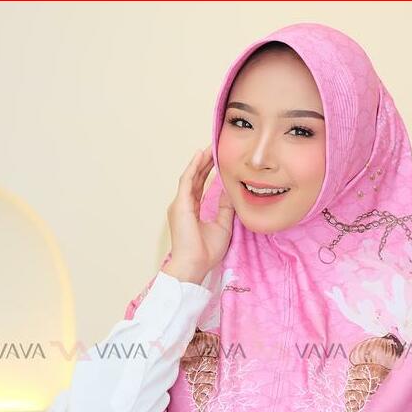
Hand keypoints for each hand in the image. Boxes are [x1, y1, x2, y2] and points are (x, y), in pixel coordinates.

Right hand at [162, 143, 233, 283]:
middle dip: (205, 162)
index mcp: (192, 211)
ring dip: (200, 161)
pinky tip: (201, 155)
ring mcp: (180, 204)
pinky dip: (194, 167)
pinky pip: (188, 181)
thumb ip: (225, 207)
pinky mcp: (180, 204)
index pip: (201, 186)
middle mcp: (184, 205)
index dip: (208, 173)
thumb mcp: (222, 225)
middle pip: (196, 178)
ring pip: (191, 176)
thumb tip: (230, 191)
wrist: (195, 264)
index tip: (218, 160)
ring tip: (210, 147)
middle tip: (215, 148)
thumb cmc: (206, 251)